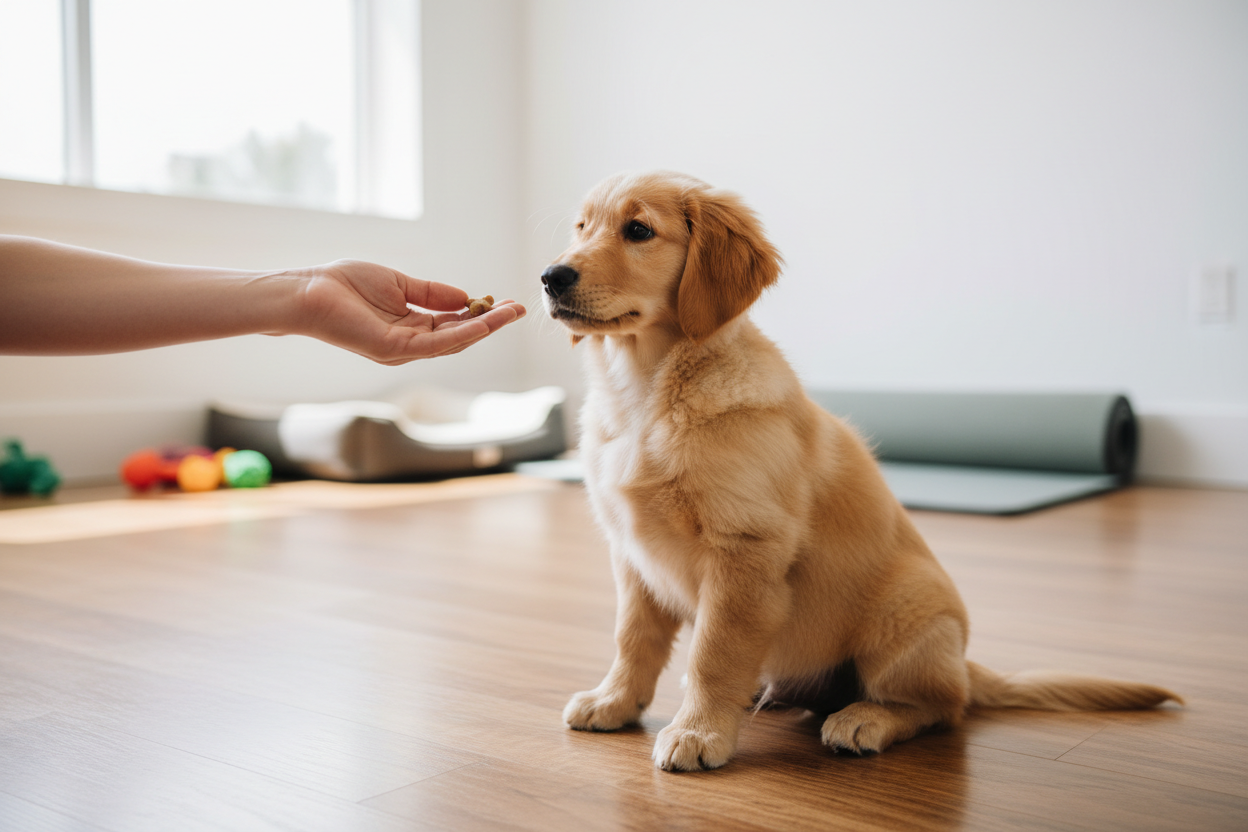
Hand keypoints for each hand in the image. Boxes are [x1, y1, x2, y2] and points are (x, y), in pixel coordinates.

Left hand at [283, 259, 525, 364]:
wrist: (309, 291)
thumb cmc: (344, 285)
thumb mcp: (399, 283)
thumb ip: (432, 293)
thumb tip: (465, 296)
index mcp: (410, 327)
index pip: (453, 324)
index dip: (480, 314)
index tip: (505, 303)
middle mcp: (410, 344)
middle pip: (460, 336)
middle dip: (491, 323)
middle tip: (519, 309)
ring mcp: (403, 350)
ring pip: (453, 341)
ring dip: (485, 327)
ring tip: (511, 313)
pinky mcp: (394, 349)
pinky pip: (436, 343)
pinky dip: (462, 332)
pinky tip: (483, 321)